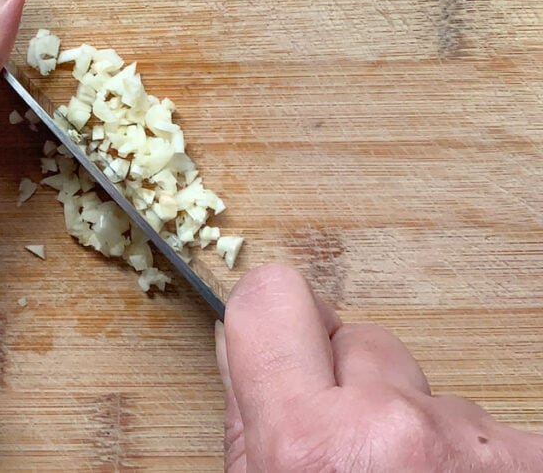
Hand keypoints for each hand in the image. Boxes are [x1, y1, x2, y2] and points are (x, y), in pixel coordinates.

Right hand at [216, 264, 542, 471]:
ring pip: (429, 385)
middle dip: (357, 383)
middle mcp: (391, 429)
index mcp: (307, 441)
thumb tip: (239, 341)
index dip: (276, 315)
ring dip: (418, 424)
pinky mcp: (531, 456)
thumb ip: (248, 419)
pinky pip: (491, 424)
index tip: (285, 334)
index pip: (275, 297)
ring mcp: (470, 441)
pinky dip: (473, 454)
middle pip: (365, 340)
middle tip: (354, 450)